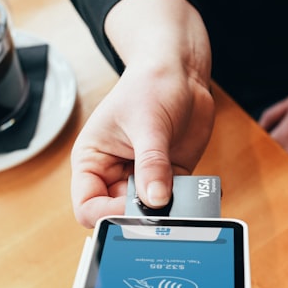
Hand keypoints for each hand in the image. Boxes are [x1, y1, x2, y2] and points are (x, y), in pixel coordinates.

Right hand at [70, 0, 214, 226]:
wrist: (180, 71)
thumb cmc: (150, 85)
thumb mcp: (148, 124)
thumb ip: (151, 164)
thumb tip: (156, 201)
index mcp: (92, 161)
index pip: (88, 206)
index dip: (107, 215)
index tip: (133, 210)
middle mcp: (114, 174)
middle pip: (120, 214)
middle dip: (142, 216)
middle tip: (164, 210)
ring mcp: (143, 177)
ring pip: (151, 212)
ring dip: (168, 211)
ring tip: (184, 198)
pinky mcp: (170, 177)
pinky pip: (177, 202)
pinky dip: (189, 203)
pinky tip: (200, 194)